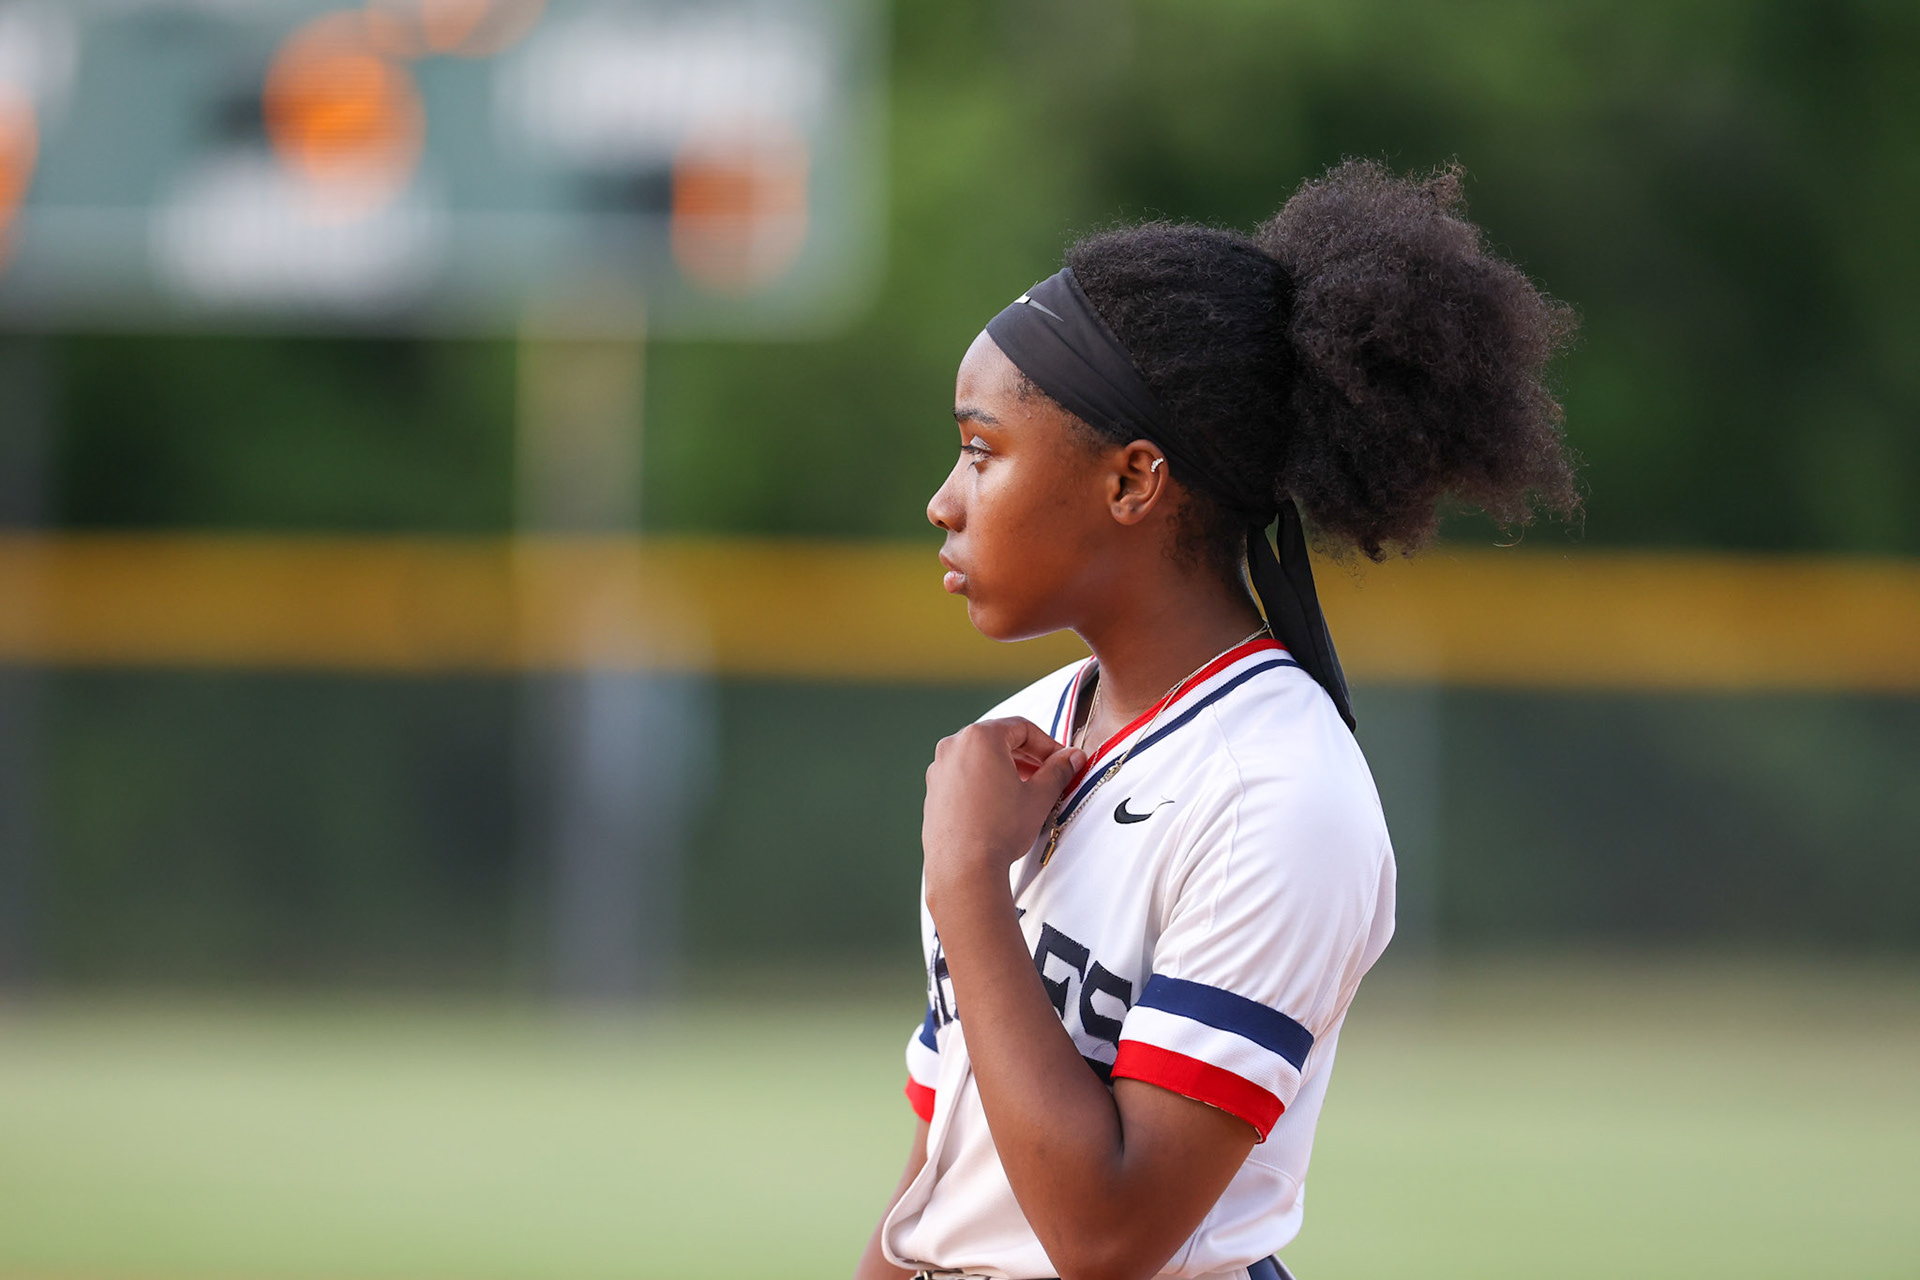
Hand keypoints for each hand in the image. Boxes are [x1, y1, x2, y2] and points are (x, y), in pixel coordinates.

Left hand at [922, 718, 1085, 909]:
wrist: (964, 868)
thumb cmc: (997, 831)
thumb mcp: (1039, 796)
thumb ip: (1059, 770)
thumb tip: (1071, 758)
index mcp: (979, 738)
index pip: (1022, 728)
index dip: (1048, 744)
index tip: (1061, 760)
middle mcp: (954, 747)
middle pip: (999, 740)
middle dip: (1028, 756)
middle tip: (1049, 774)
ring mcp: (939, 770)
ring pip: (980, 758)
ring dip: (1006, 768)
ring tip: (1027, 790)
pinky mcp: (934, 791)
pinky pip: (964, 776)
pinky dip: (985, 781)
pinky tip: (1001, 803)